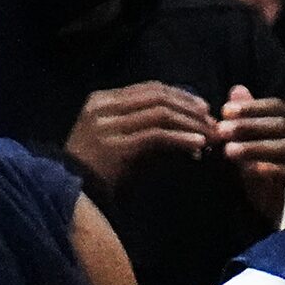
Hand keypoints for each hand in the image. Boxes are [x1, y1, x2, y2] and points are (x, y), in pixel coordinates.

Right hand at [64, 82, 214, 190]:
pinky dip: (181, 139)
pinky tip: (198, 146)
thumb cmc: (98, 169)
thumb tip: (189, 123)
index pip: (149, 88)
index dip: (180, 95)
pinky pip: (157, 136)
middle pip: (158, 97)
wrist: (73, 196)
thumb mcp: (118, 138)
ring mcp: (108, 127)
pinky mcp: (117, 147)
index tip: (202, 108)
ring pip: (161, 113)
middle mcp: (102, 108)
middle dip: (189, 108)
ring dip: (190, 123)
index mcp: (101, 101)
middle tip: (211, 121)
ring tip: (209, 135)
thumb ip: (144, 126)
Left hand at [220, 84, 284, 222]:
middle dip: (248, 125)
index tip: (224, 110)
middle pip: (279, 124)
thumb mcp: (253, 145)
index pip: (276, 108)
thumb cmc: (269, 174)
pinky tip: (249, 170)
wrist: (284, 212)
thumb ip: (247, 119)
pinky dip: (269, 169)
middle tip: (221, 130)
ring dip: (255, 147)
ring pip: (284, 146)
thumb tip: (236, 89)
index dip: (251, 107)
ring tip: (228, 151)